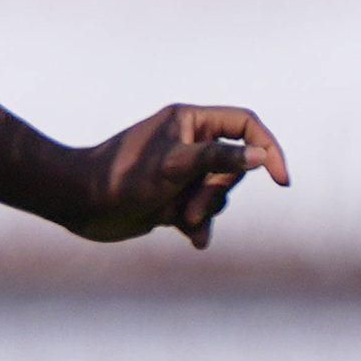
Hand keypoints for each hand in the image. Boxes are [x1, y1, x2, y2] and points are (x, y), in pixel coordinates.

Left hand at [61, 104, 289, 249]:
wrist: (80, 204)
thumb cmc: (123, 177)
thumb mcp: (175, 167)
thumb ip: (218, 159)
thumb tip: (260, 156)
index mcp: (188, 120)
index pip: (245, 124)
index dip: (268, 147)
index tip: (280, 179)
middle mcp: (187, 142)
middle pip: (234, 166)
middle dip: (218, 192)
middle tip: (190, 209)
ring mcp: (180, 171)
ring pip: (219, 193)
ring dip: (206, 211)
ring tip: (180, 219)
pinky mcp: (172, 198)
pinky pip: (203, 212)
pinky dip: (200, 226)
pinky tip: (193, 240)